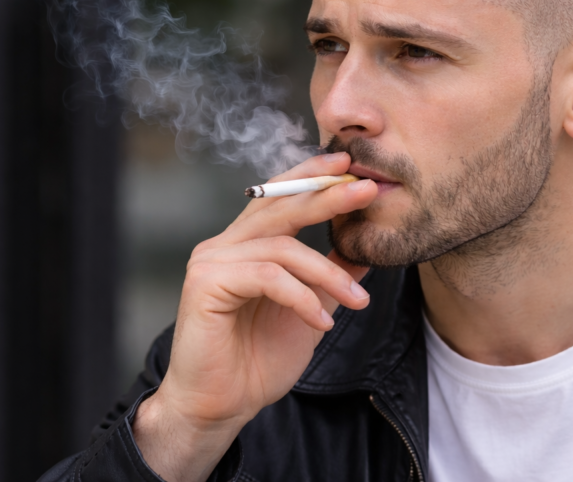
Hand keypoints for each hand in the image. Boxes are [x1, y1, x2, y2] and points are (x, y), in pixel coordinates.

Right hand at [132, 151, 376, 481]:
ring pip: (282, 247)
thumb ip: (329, 276)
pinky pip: (267, 277)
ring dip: (328, 275)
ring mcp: (211, 262)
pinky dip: (302, 297)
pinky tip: (322, 323)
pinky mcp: (205, 285)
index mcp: (245, 244)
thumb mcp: (310, 310)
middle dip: (328, 196)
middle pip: (281, 207)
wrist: (221, 407)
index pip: (280, 197)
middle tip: (367, 190)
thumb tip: (364, 251)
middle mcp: (224, 245)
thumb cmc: (257, 360)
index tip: (348, 165)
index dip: (312, 175)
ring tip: (358, 301)